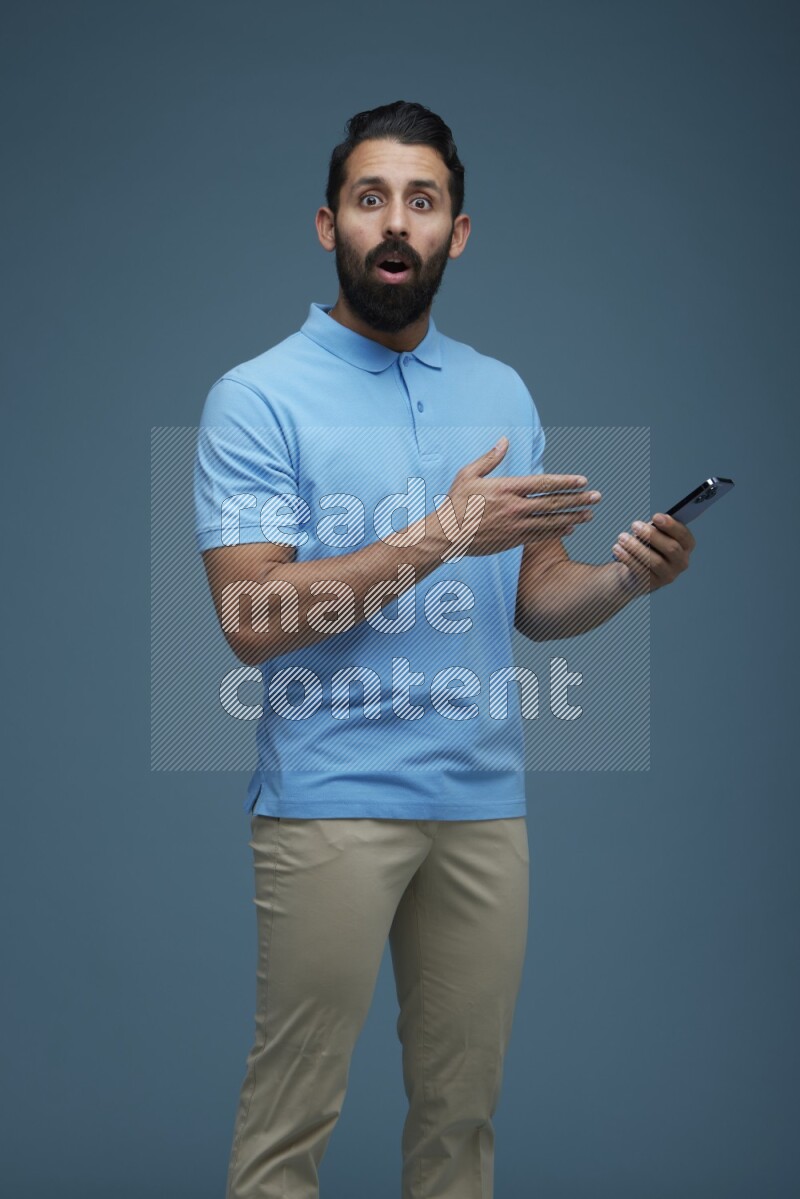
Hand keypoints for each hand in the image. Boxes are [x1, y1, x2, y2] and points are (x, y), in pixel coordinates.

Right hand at [440, 435, 599, 559]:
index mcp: (507, 488)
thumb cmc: (455, 502)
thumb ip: (490, 459)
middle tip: (597, 497)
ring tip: (590, 515)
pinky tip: (570, 529)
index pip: (544, 484)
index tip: (582, 481)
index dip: (565, 482)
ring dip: (573, 518)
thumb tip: (504, 441)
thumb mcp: (468, 474)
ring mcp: (515, 526)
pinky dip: (557, 532)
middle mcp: (515, 507)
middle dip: (578, 500)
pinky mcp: (512, 540)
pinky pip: (540, 536)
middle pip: (553, 503)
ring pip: (551, 521)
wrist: (447, 535)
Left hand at [611, 512, 696, 594]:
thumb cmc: (648, 546)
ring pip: (655, 561)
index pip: (683, 535)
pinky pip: (641, 571)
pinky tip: (617, 549)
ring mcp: (668, 575)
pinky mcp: (652, 583)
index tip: (655, 516)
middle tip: (635, 525)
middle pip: (671, 548)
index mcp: (686, 546)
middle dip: (652, 535)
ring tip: (622, 537)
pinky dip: (627, 558)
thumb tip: (649, 524)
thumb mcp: (654, 535)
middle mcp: (681, 562)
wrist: (637, 571)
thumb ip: (656, 529)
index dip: (671, 525)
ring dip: (636, 547)